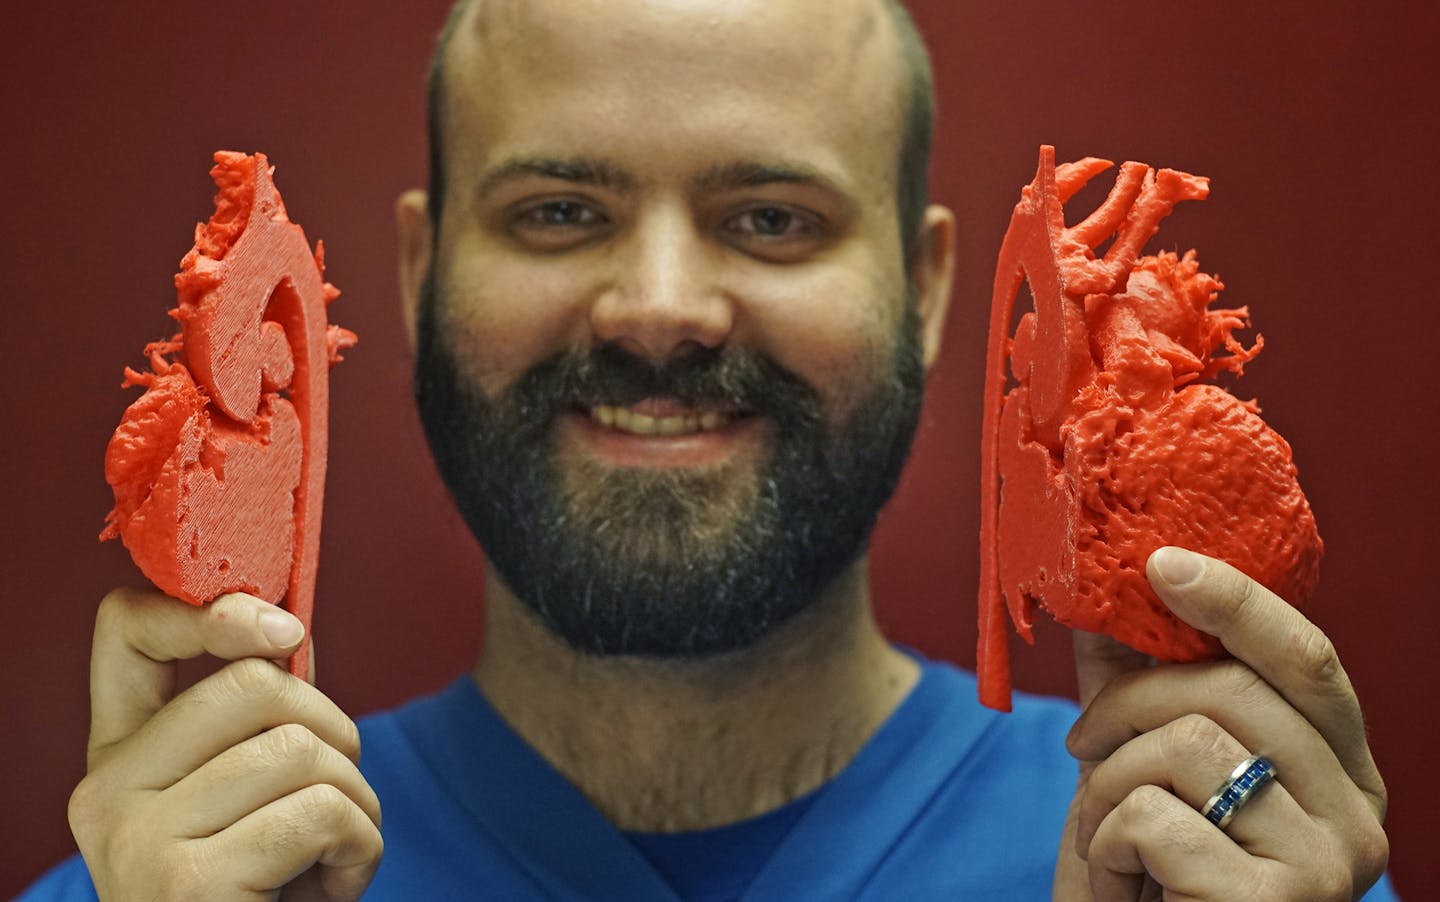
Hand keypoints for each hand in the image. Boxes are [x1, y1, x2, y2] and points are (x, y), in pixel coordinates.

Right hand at [67, 588, 382, 900]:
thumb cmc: (266, 896)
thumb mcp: (249, 802)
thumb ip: (254, 725)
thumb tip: (290, 628)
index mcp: (117, 762)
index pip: (125, 631)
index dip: (212, 608)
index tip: (287, 632)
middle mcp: (105, 795)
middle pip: (256, 683)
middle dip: (338, 733)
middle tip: (338, 804)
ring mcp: (135, 841)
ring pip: (303, 748)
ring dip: (358, 804)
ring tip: (335, 858)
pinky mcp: (184, 885)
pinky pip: (321, 812)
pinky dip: (361, 848)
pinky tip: (333, 889)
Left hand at [1052, 548, 1387, 900]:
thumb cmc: (1151, 881)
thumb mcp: (1141, 769)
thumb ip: (1136, 686)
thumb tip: (1106, 594)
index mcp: (1342, 769)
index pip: (1307, 658)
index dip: (1236, 601)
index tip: (1160, 561)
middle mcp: (1360, 813)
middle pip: (1233, 689)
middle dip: (1125, 704)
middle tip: (1079, 746)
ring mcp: (1330, 864)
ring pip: (1186, 744)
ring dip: (1106, 785)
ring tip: (1102, 833)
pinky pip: (1157, 817)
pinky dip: (1105, 842)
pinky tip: (1119, 881)